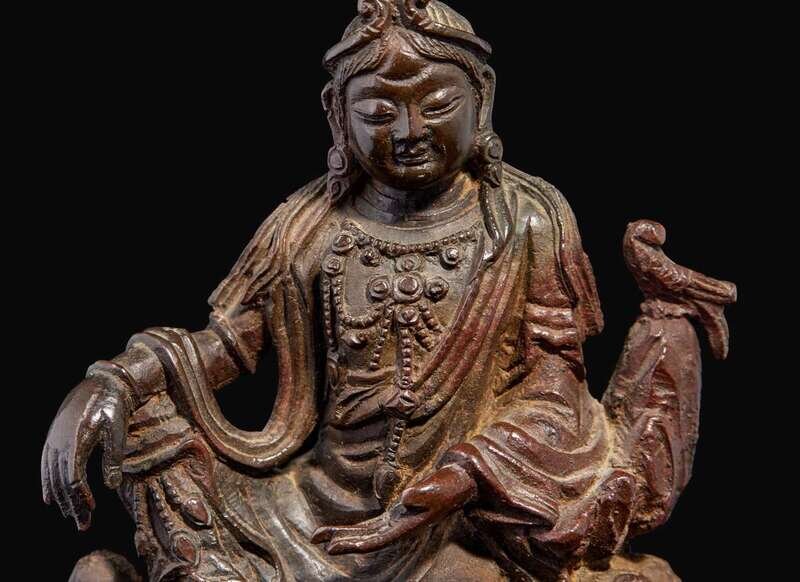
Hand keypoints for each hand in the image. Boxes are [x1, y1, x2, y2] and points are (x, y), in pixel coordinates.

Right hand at [41, 376, 130, 530]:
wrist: (100, 383)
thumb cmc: (112, 406)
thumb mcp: (117, 430)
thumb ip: (113, 458)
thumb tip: (111, 487)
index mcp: (76, 440)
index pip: (74, 477)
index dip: (80, 495)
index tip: (91, 508)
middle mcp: (59, 442)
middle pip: (62, 482)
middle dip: (71, 505)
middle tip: (82, 525)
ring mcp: (53, 440)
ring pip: (52, 476)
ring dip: (60, 499)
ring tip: (70, 516)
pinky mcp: (53, 438)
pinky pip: (46, 466)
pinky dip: (47, 484)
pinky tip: (50, 499)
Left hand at [312, 464, 476, 554]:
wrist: (461, 479)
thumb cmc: (452, 482)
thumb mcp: (441, 486)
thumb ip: (425, 493)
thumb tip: (406, 499)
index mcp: (410, 524)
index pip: (379, 539)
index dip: (357, 544)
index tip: (336, 546)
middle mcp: (401, 527)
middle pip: (368, 539)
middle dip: (344, 541)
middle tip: (318, 541)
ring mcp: (398, 522)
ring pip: (366, 533)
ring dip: (344, 535)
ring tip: (319, 536)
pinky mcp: (396, 515)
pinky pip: (371, 524)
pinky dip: (354, 527)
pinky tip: (340, 530)